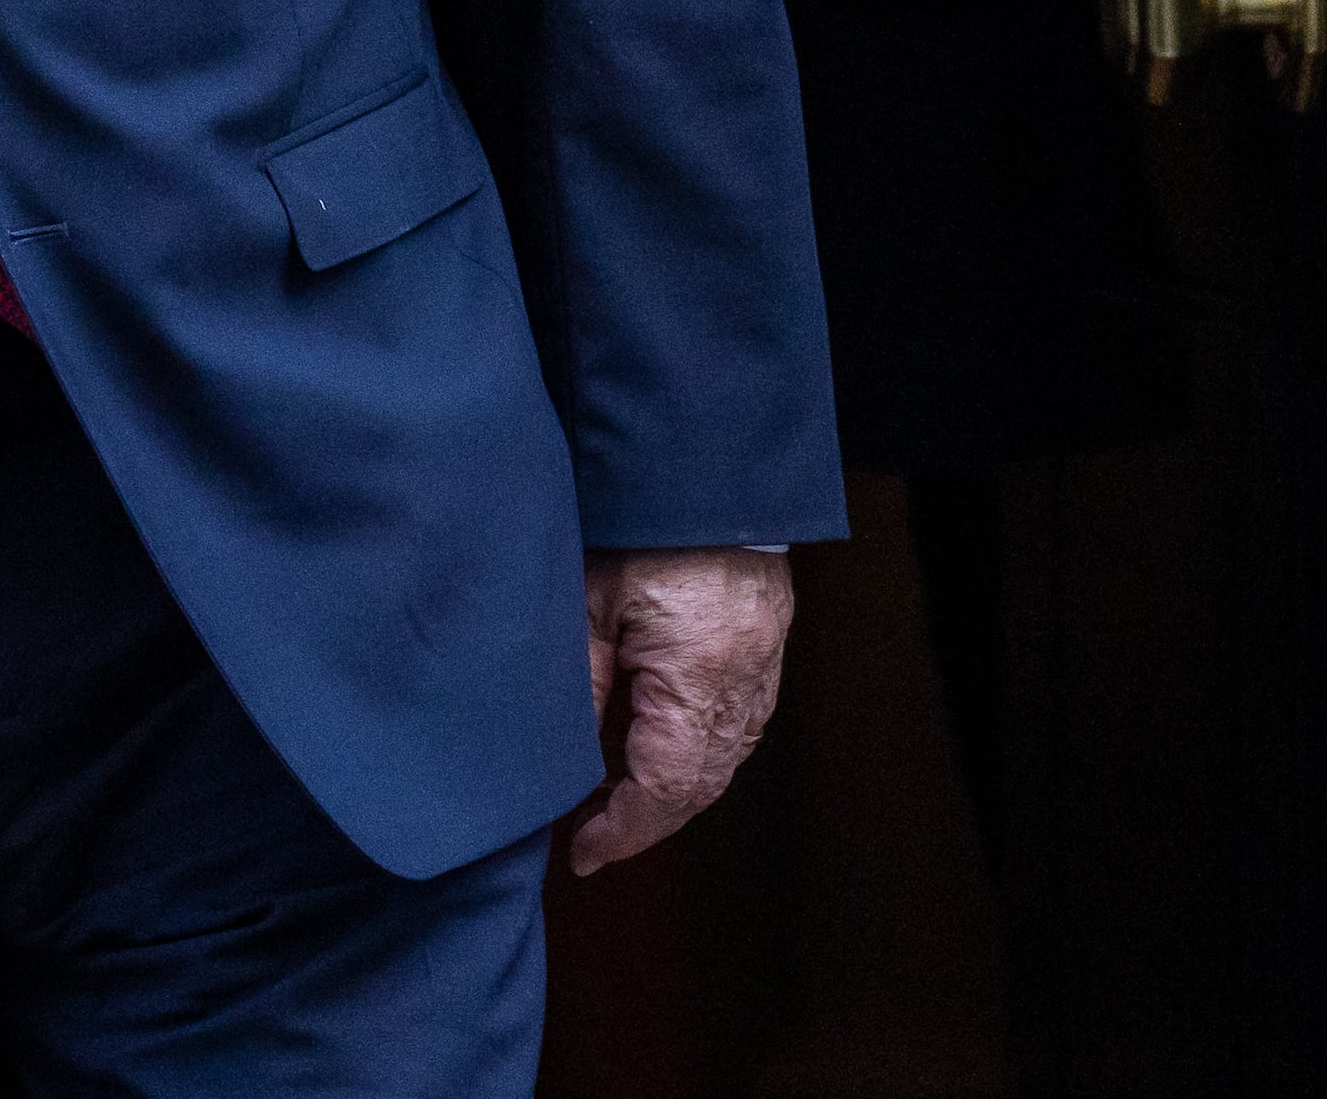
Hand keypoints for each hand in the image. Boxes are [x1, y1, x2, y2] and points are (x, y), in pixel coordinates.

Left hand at [572, 543, 794, 873]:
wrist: (708, 474)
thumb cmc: (643, 527)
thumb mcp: (588, 602)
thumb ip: (580, 683)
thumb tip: (561, 760)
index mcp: (697, 676)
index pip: (666, 788)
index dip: (624, 831)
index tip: (584, 853)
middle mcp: (742, 687)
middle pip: (699, 787)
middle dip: (646, 822)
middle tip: (593, 837)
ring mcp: (761, 672)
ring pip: (721, 763)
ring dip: (670, 790)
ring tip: (613, 795)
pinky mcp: (764, 654)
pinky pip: (735, 729)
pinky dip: (694, 752)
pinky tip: (652, 747)